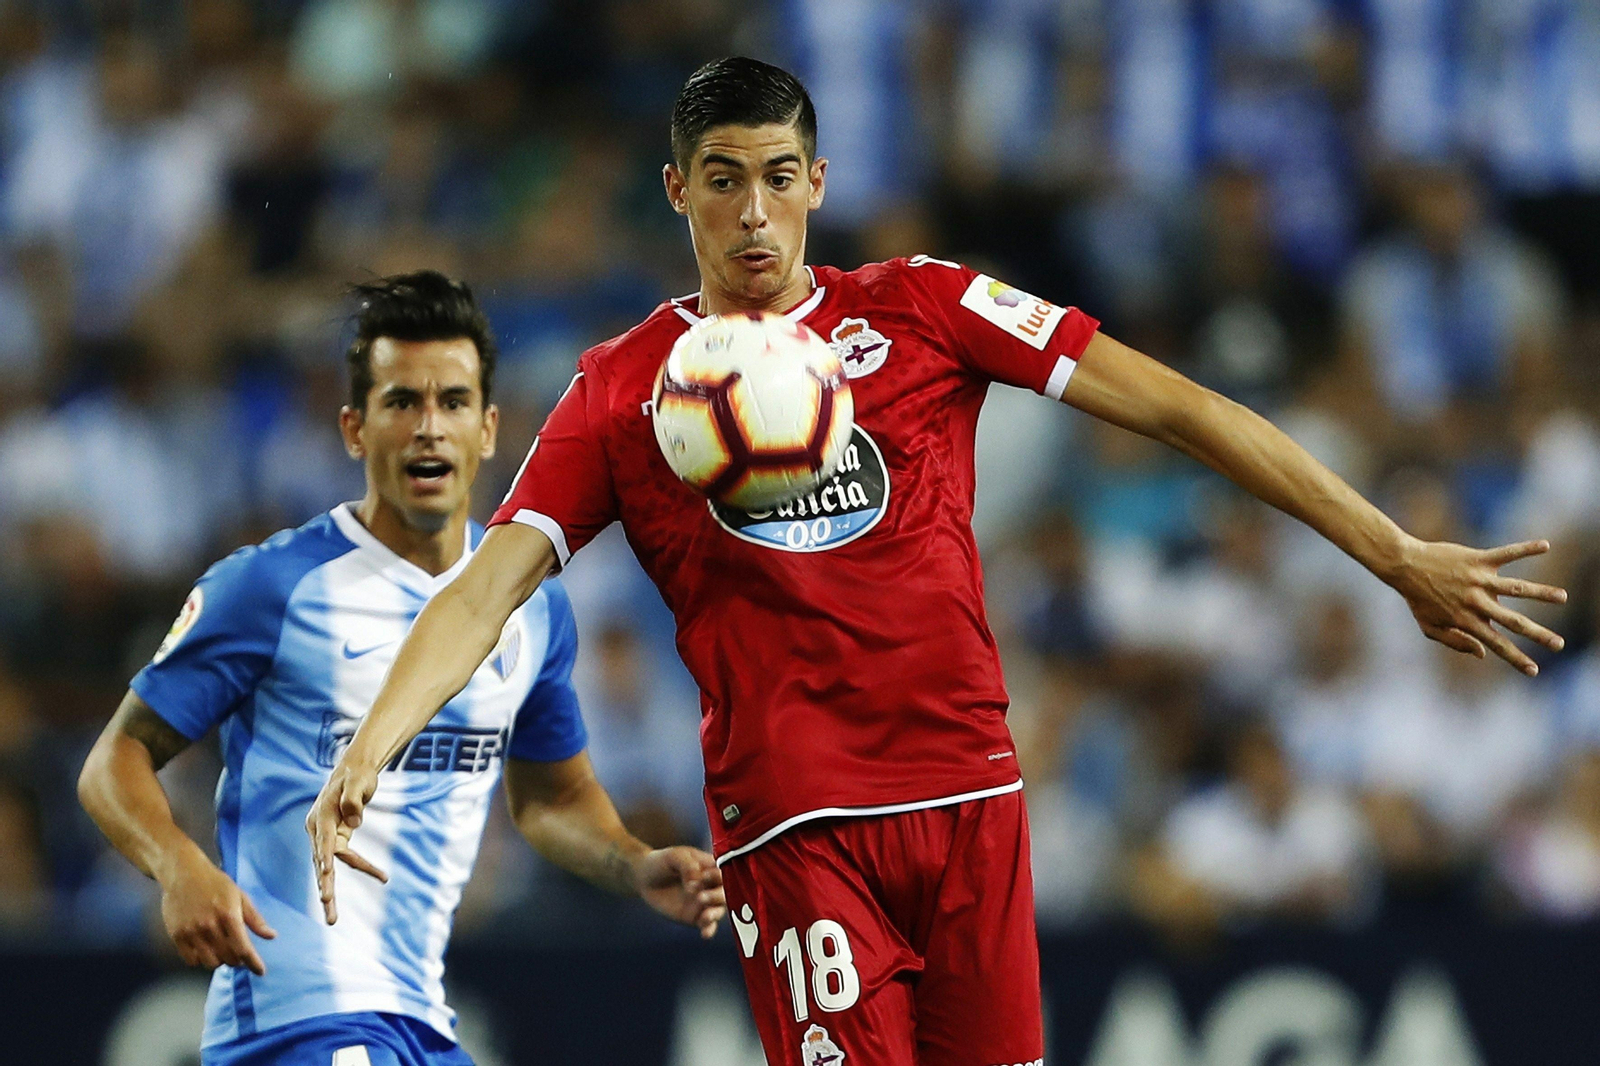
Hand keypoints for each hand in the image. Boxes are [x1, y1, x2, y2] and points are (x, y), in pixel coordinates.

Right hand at [158, 846, 276, 974]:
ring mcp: (191, 932)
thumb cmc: (216, 884)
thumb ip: (255, 919)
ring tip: (222, 950)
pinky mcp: (177, 935)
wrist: (183, 873)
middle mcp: (209, 926)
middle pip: (228, 958)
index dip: (254, 963)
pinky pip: (191, 961)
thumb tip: (272, 936)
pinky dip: (201, 960)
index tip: (261, 972)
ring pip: (210, 963)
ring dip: (219, 961)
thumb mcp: (240, 896)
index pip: (244, 948)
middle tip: (239, 953)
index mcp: (229, 915)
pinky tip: (205, 949)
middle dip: (238, 960)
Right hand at [305, 757, 387, 924]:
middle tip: (328, 911)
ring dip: (331, 891)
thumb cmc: (356, 775)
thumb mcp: (357, 782)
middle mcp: (318, 829)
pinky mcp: (336, 838)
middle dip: (325, 888)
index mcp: (321, 816)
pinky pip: (345, 858)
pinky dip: (360, 866)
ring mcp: (325, 835)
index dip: (326, 859)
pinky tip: (379, 874)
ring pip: (328, 867)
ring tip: (332, 919)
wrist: (354, 769)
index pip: (323, 842)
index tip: (327, 876)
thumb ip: (354, 801)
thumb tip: (355, 822)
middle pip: (322, 862)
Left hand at [632, 846, 726, 938]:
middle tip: (700, 897)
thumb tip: (696, 882)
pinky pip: (707, 925)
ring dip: (715, 914)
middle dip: (717, 896)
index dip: (717, 876)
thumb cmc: (662, 861)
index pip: (723, 873)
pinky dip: (709, 930)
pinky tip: (705, 934)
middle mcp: (711, 885)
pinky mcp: (695, 917)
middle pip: (725, 893)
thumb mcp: (674, 856)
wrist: (645, 877)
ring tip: (705, 916)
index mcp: (710, 867)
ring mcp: (704, 902)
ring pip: (719, 910)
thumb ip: (687, 866)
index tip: (703, 877)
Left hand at [1390, 537, 1566, 675]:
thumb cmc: (1417, 598)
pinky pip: (1506, 554)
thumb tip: (1483, 654)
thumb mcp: (1429, 627)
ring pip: (1516, 588)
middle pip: (1512, 621)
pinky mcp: (1478, 559)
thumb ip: (1455, 642)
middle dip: (1537, 634)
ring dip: (1541, 593)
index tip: (1535, 671)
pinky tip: (1545, 546)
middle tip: (1559, 644)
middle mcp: (1476, 602)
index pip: (1496, 644)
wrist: (1404, 566)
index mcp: (1466, 621)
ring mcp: (1478, 580)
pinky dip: (1526, 549)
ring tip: (1563, 597)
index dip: (1516, 659)